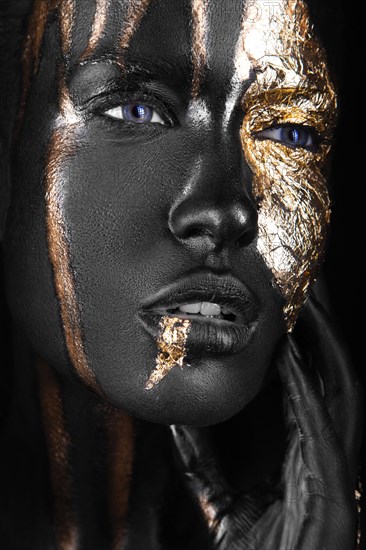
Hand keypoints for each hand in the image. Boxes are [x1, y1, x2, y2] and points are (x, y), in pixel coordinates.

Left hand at [170, 296, 362, 548]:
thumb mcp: (220, 500)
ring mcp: (336, 469)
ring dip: (327, 344)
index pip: (310, 385)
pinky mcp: (333, 487)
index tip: (283, 304)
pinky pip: (321, 427)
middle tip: (307, 280)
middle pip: (332, 374)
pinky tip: (291, 358)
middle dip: (324, 327)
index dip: (303, 342)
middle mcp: (328, 452)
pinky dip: (308, 390)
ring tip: (309, 300)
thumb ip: (202, 463)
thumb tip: (176, 422)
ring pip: (341, 390)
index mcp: (307, 454)